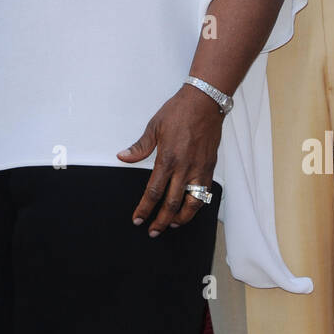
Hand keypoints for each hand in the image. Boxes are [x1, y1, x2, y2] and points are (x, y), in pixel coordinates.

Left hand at [118, 85, 223, 235]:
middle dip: (161, 220)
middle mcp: (184, 167)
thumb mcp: (154, 127)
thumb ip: (140, 147)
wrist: (205, 102)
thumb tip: (123, 157)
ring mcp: (199, 169)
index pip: (153, 192)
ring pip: (192, 203)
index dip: (145, 209)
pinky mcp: (210, 167)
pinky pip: (204, 192)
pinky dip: (196, 205)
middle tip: (153, 231)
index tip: (138, 219)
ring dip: (182, 218)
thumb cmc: (179, 112)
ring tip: (172, 224)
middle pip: (172, 204)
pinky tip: (189, 208)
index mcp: (167, 159)